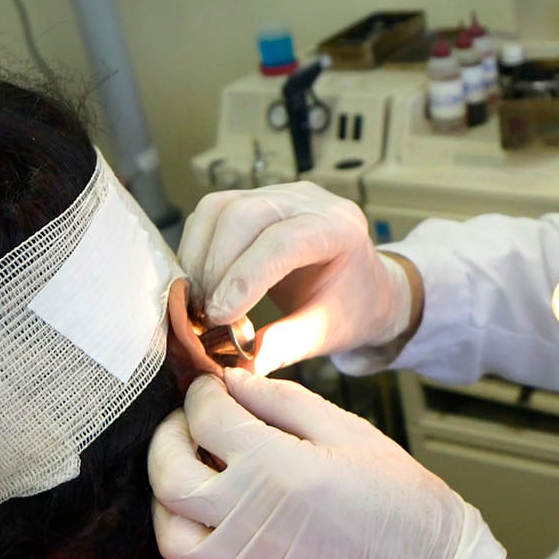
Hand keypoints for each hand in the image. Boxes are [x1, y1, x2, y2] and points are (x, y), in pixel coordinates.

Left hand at [148, 371, 507, 558]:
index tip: (213, 389)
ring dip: (169, 494)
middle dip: (169, 436)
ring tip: (193, 470)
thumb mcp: (341, 425)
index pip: (205, 417)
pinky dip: (184, 542)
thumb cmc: (388, 488)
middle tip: (190, 423)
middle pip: (168, 472)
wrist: (417, 556)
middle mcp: (245, 514)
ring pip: (167, 528)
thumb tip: (229, 380)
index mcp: (272, 464)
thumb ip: (278, 399)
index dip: (203, 394)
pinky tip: (205, 518)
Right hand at [179, 183, 416, 374]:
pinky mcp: (252, 200)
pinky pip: (210, 214)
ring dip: (199, 258)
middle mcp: (309, 201)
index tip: (220, 317)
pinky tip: (199, 285)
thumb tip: (244, 363)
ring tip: (199, 303)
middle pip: (244, 215)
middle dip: (216, 267)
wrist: (362, 290)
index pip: (283, 241)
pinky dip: (196, 250)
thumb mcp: (327, 334)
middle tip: (207, 315)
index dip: (245, 277)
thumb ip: (288, 346)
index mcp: (340, 228)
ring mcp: (278, 195)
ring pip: (219, 208)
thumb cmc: (351, 308)